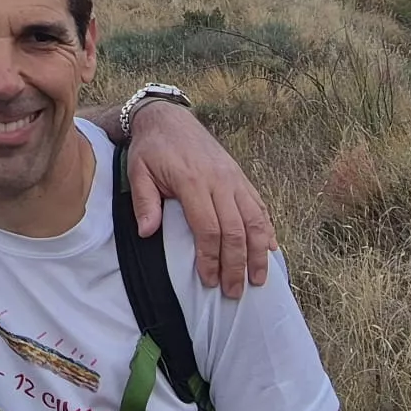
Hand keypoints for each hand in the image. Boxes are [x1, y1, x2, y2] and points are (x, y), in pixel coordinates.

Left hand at [126, 100, 275, 295]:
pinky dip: (268, 229)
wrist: (169, 118)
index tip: (210, 281)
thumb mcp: (138, 171)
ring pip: (255, 220)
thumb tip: (148, 233)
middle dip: (237, 265)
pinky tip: (272, 250)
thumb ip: (144, 202)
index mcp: (193, 182)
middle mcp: (220, 181)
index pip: (209, 228)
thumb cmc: (151, 148)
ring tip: (258, 280)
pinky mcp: (240, 177)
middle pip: (236, 230)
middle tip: (234, 292)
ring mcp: (234, 179)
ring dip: (259, 253)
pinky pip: (259, 206)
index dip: (211, 258)